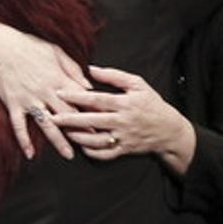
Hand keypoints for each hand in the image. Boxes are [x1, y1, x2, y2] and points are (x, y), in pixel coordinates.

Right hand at [0, 30, 89, 159]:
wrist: (0, 47)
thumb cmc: (29, 46)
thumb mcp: (56, 51)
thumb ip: (73, 69)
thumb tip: (88, 85)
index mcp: (58, 79)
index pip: (81, 98)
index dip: (94, 110)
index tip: (104, 121)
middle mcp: (46, 92)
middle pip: (68, 115)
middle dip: (83, 130)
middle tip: (96, 143)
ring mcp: (29, 100)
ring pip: (47, 124)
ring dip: (59, 141)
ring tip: (68, 155)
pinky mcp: (14, 104)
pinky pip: (19, 126)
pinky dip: (24, 140)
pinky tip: (29, 153)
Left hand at [51, 65, 196, 173]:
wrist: (170, 130)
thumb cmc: (151, 104)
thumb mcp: (138, 85)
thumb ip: (114, 76)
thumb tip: (90, 69)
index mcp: (125, 103)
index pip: (97, 99)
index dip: (77, 96)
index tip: (60, 93)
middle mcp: (122, 121)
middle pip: (92, 121)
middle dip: (70, 119)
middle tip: (52, 118)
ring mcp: (123, 137)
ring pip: (96, 140)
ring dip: (78, 137)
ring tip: (64, 132)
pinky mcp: (124, 150)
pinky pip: (105, 154)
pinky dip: (91, 152)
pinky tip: (80, 146)